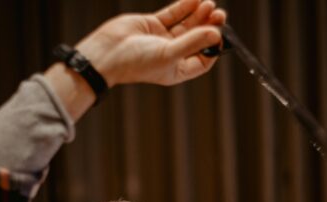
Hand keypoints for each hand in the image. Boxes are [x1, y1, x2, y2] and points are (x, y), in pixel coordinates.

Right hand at [78, 0, 225, 86]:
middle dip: (209, 26)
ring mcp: (163, 39)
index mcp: (177, 70)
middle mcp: (172, 54)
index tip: (220, 35)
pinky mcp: (154, 25)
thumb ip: (192, 42)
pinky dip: (184, 6)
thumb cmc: (135, 62)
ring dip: (198, 14)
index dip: (213, 47)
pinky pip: (173, 14)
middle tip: (220, 15)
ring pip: (186, 24)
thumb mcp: (168, 54)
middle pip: (197, 39)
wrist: (106, 53)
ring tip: (210, 4)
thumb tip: (216, 34)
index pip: (203, 59)